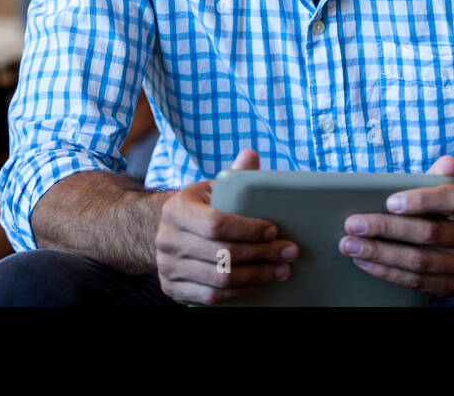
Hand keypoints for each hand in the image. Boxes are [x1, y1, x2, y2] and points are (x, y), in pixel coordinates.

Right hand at [154, 148, 298, 303]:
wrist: (164, 231)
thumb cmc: (198, 208)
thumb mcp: (211, 188)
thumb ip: (233, 174)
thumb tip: (251, 155)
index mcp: (177, 209)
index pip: (216, 224)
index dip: (248, 230)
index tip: (274, 230)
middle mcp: (168, 240)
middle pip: (222, 255)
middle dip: (262, 254)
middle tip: (289, 252)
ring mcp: (168, 268)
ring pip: (219, 280)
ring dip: (256, 276)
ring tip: (281, 269)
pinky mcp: (173, 289)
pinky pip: (211, 298)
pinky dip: (240, 292)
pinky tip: (259, 283)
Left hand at [338, 156, 453, 295]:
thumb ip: (450, 169)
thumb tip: (441, 165)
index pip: (453, 200)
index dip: (422, 200)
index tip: (389, 201)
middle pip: (429, 234)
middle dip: (386, 230)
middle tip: (353, 224)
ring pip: (420, 263)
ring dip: (381, 255)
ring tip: (352, 246)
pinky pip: (419, 283)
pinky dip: (390, 273)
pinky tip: (367, 263)